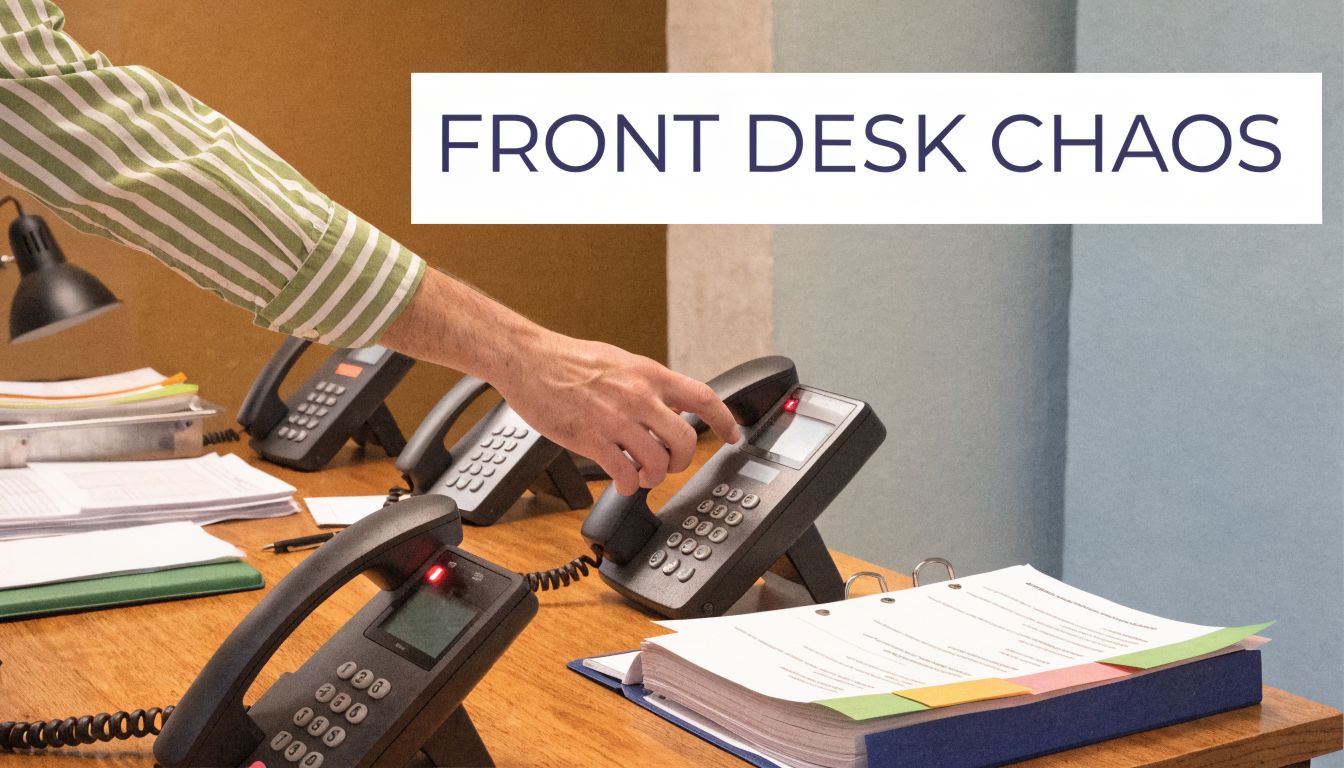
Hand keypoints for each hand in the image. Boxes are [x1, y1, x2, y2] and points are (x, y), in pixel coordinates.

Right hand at [378, 268, 737, 493]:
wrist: (527, 359)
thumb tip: (667, 400)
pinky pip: (623, 473)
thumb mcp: (619, 361)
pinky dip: (626, 485)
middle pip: (685, 439)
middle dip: (682, 460)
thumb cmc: (566, 359)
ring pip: (657, 461)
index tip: (733, 436)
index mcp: (649, 374)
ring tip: (641, 474)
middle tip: (670, 464)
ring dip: (653, 476)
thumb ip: (645, 382)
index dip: (725, 420)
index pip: (703, 397)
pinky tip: (620, 482)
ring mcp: (617, 419)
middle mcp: (639, 396)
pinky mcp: (592, 438)